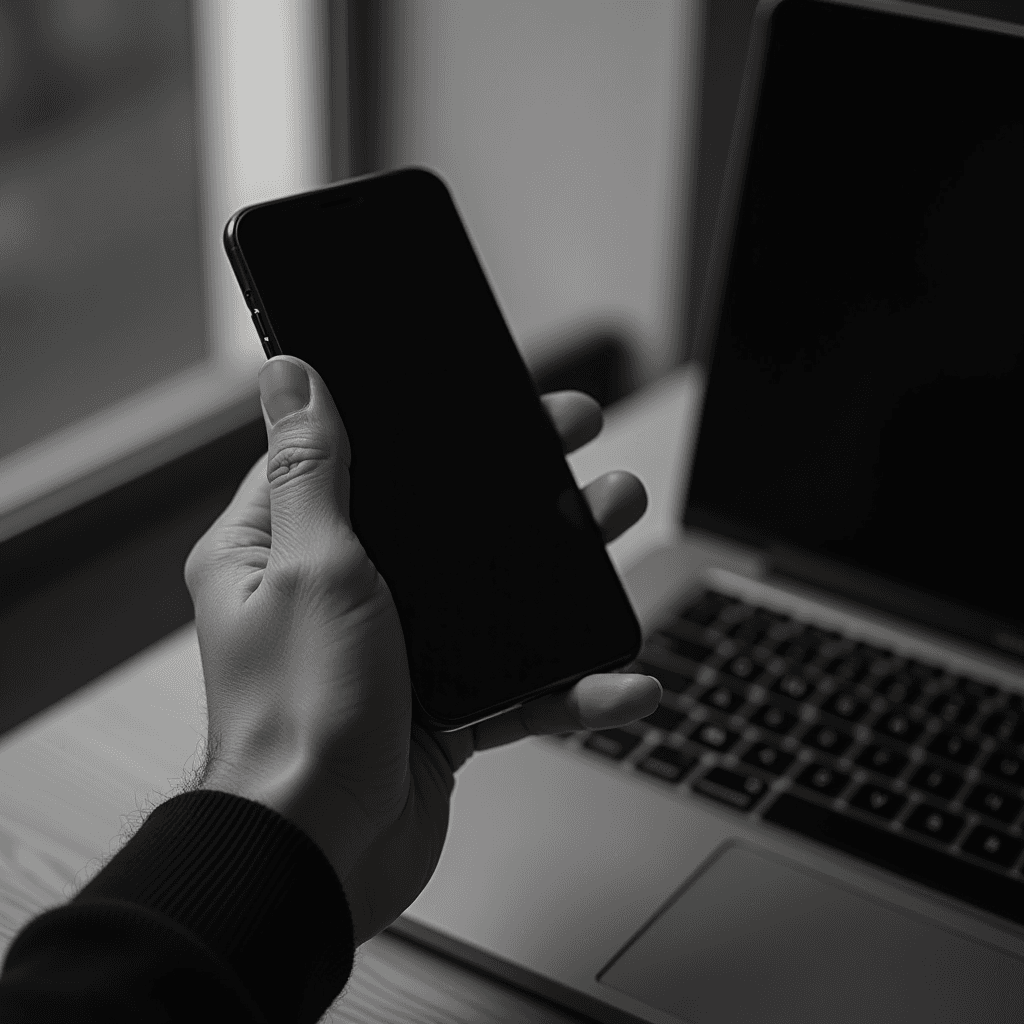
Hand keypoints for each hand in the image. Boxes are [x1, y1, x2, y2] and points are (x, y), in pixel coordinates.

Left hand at [184, 356, 660, 946]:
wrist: (317, 857)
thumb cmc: (294, 717)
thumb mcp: (312, 567)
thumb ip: (313, 471)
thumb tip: (290, 375)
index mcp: (280, 550)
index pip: (347, 459)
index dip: (410, 423)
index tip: (472, 396)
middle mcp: (334, 594)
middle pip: (438, 522)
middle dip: (513, 486)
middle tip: (576, 438)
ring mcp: (392, 652)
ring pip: (489, 596)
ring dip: (562, 568)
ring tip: (619, 517)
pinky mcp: (439, 708)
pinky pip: (514, 685)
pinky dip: (568, 685)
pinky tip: (621, 680)